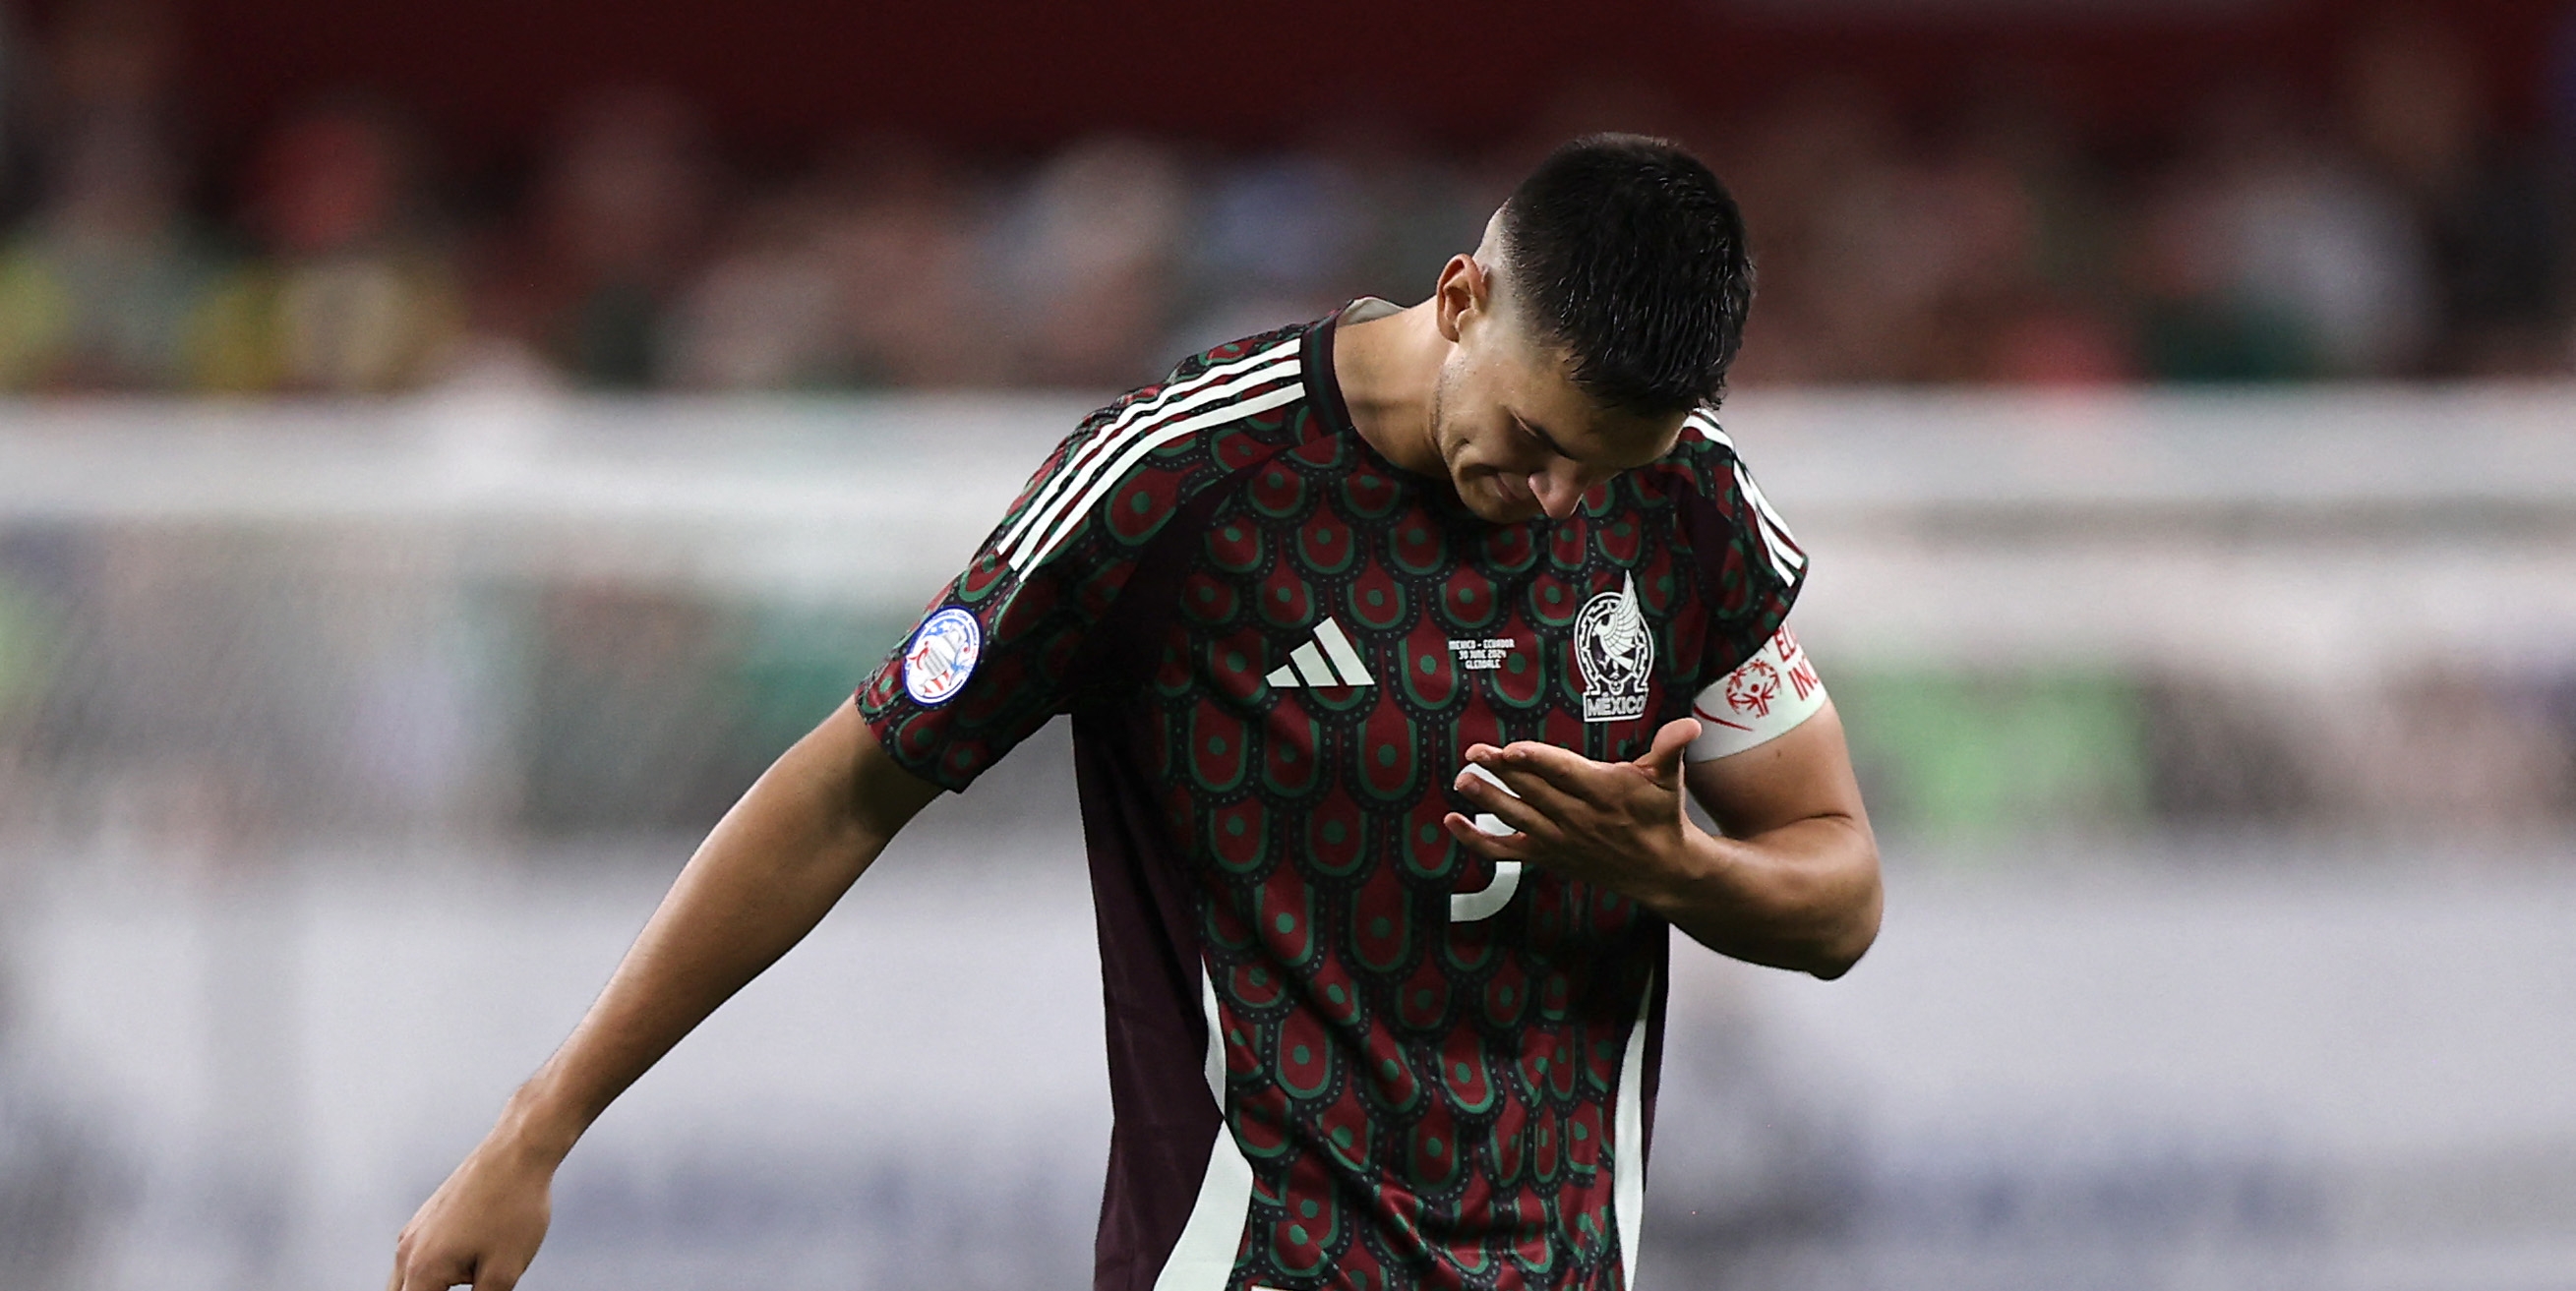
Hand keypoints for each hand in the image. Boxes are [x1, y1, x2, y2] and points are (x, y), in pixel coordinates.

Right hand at [387, 1132, 555, 1290]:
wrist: (518, 1151)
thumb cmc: (515, 1209)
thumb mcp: (504, 1273)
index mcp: (422, 1271)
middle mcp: (406, 1253)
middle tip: (467, 1290)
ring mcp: (413, 1233)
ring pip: (404, 1285)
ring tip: (466, 1284)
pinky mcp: (426, 1220)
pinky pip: (416, 1262)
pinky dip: (428, 1279)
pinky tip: (458, 1278)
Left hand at [1441, 717, 1704, 901]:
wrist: (1660, 869)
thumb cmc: (1661, 815)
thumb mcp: (1669, 779)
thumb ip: (1671, 748)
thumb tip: (1689, 725)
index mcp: (1603, 792)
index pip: (1563, 773)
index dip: (1536, 760)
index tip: (1512, 748)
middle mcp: (1577, 817)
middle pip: (1532, 791)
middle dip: (1501, 772)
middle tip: (1474, 753)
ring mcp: (1558, 838)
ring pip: (1515, 817)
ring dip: (1486, 800)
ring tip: (1463, 779)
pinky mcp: (1546, 855)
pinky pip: (1504, 850)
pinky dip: (1476, 841)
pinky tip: (1452, 824)